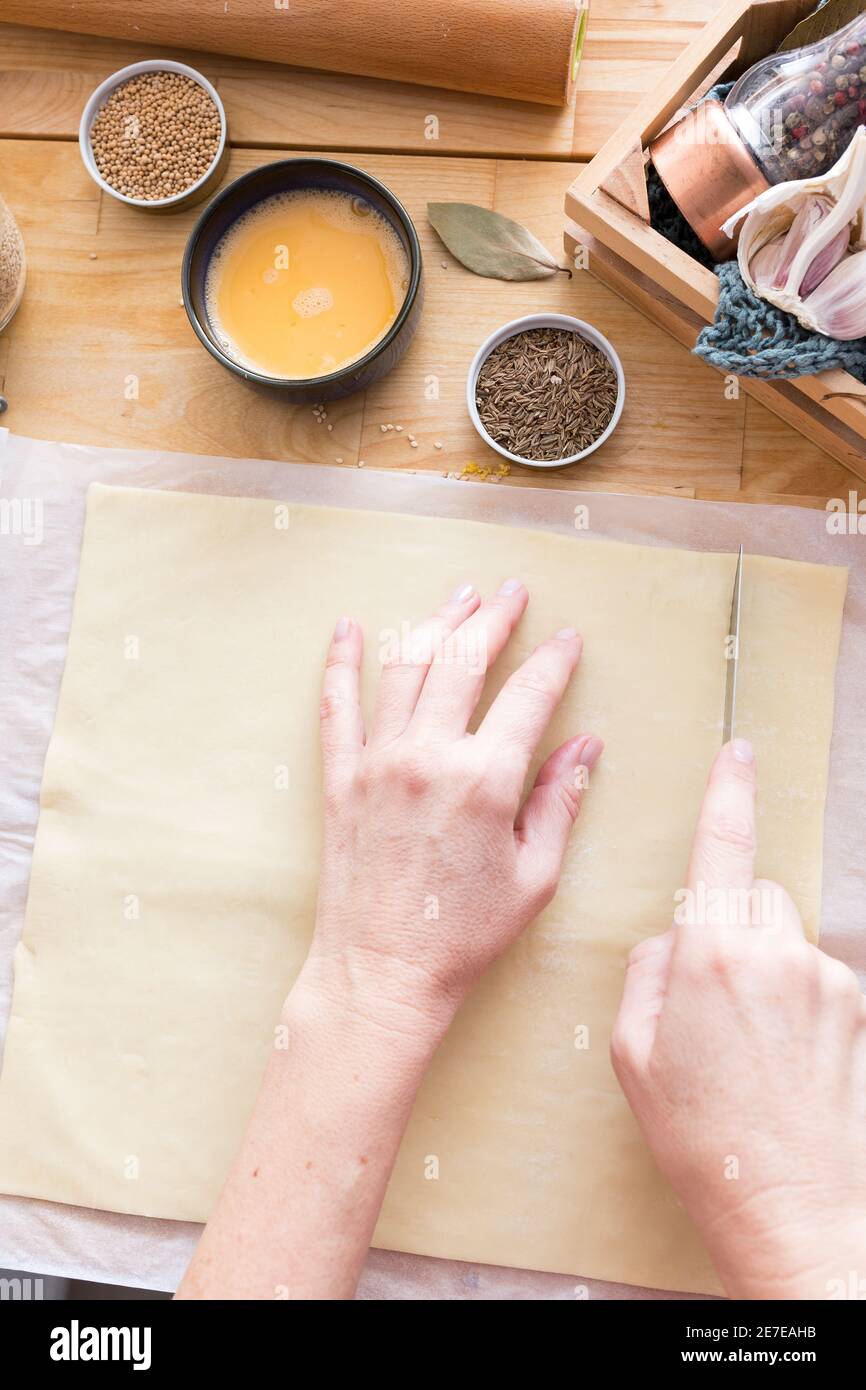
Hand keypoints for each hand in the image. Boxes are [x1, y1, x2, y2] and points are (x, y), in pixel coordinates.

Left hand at [298, 579, 602, 1042]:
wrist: (382, 972)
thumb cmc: (465, 936)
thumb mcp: (535, 876)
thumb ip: (561, 801)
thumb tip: (586, 746)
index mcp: (485, 779)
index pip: (529, 695)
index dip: (554, 660)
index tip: (569, 638)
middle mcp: (427, 756)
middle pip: (464, 661)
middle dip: (494, 619)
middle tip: (513, 593)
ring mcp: (377, 762)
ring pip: (406, 667)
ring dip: (436, 624)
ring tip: (459, 596)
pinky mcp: (341, 778)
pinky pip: (337, 705)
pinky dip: (341, 662)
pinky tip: (348, 628)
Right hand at [611, 740, 865, 1299]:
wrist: (785, 1203)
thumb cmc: (699, 1134)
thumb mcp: (633, 1051)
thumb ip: (646, 972)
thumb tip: (671, 941)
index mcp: (709, 956)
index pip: (721, 848)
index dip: (727, 791)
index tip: (736, 753)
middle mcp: (772, 952)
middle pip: (752, 892)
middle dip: (729, 917)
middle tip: (709, 989)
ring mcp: (820, 976)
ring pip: (783, 929)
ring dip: (762, 955)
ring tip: (749, 1035)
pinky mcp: (851, 1002)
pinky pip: (812, 967)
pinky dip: (792, 991)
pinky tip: (780, 1049)